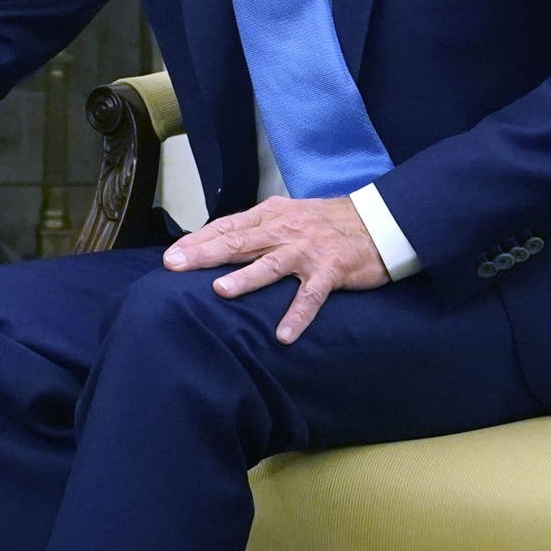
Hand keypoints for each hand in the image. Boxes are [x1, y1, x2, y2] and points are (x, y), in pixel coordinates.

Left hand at [161, 195, 388, 343]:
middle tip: (175, 266)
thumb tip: (217, 242)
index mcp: (271, 216)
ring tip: (219, 291)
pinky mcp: (331, 271)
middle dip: (205, 254)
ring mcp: (308, 251)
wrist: (379, 220)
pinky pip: (311, 296)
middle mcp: (285, 230)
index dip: (198, 240)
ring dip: (246, 278)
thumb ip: (257, 228)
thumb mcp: (288, 216)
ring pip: (272, 264)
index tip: (171, 255)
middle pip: (239, 242)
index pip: (228, 226)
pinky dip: (297, 314)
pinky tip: (283, 335)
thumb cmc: (326, 222)